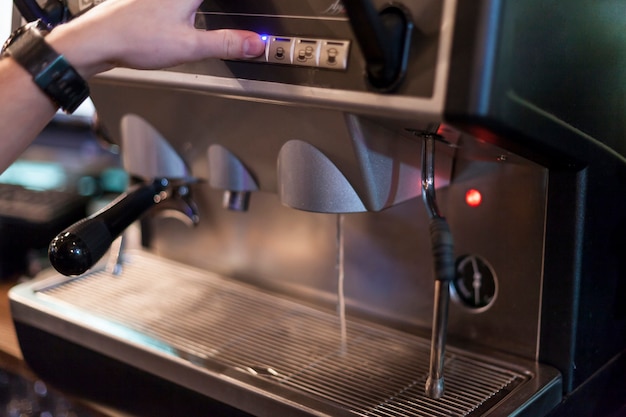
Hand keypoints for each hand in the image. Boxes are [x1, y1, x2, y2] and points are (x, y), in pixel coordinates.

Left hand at [45, 0, 265, 77]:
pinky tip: (185, 16)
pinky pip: (173, 2)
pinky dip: (186, 8)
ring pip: (189, 2)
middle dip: (218, 10)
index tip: (255, 11)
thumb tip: (255, 43)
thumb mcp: (190, 46)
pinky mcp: (145, 0)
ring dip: (203, 10)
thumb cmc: (134, 39)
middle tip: (237, 17)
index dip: (240, 4)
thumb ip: (226, 43)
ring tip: (210, 21)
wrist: (96, 41)